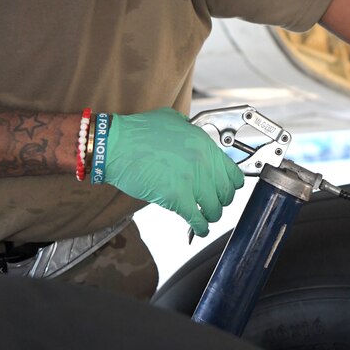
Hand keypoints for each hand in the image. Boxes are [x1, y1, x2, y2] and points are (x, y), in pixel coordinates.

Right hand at [103, 108, 244, 236]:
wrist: (115, 145)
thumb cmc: (137, 132)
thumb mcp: (172, 119)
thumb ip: (188, 128)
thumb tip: (191, 133)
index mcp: (204, 144)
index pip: (233, 173)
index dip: (230, 185)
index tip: (224, 189)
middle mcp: (203, 162)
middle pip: (226, 194)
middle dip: (220, 202)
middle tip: (212, 204)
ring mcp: (192, 181)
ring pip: (214, 209)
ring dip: (210, 216)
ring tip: (204, 217)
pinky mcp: (177, 197)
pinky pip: (197, 219)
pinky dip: (200, 228)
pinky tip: (197, 230)